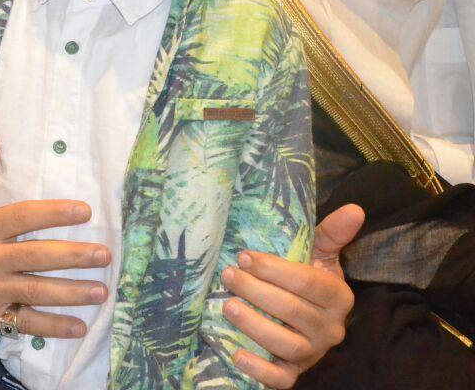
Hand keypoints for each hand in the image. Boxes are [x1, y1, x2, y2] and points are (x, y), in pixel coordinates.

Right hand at [0, 136, 109, 338]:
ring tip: (102, 291)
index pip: (23, 217)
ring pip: (38, 291)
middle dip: (74, 256)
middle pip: (38, 256)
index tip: (85, 211)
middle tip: (104, 254)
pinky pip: (27, 323)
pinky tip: (80, 326)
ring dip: (72, 293)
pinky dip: (54, 327)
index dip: (54, 213)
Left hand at [221, 203, 364, 388]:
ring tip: (227, 305)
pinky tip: (236, 354)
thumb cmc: (307, 279)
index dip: (276, 270)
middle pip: (294, 312)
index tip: (244, 256)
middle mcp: (330, 328)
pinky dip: (260, 370)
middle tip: (228, 275)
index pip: (309, 284)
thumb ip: (331, 233)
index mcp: (338, 297)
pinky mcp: (295, 373)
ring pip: (288, 346)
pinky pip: (282, 379)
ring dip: (255, 326)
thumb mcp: (320, 254)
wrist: (305, 319)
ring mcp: (313, 353)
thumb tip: (355, 208)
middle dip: (258, 292)